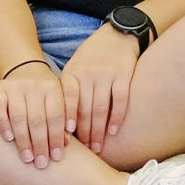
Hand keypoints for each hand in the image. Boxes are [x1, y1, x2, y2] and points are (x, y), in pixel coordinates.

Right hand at [0, 62, 71, 167]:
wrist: (26, 70)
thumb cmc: (46, 94)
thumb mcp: (59, 100)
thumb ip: (63, 119)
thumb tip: (65, 144)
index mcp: (53, 87)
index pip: (56, 116)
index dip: (56, 138)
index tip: (56, 158)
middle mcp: (35, 85)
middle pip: (38, 119)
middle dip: (40, 144)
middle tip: (42, 164)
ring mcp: (15, 86)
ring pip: (19, 116)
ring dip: (23, 140)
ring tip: (27, 159)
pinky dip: (3, 124)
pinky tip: (9, 139)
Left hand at [59, 22, 141, 156]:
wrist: (118, 33)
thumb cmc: (93, 56)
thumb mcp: (75, 67)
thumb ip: (69, 89)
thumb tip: (61, 121)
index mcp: (72, 73)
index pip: (66, 101)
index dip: (65, 121)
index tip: (64, 140)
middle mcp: (87, 74)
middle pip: (83, 109)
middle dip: (83, 133)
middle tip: (83, 150)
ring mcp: (106, 74)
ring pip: (100, 108)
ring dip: (98, 130)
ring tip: (97, 146)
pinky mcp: (124, 74)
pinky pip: (120, 100)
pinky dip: (116, 117)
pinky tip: (113, 130)